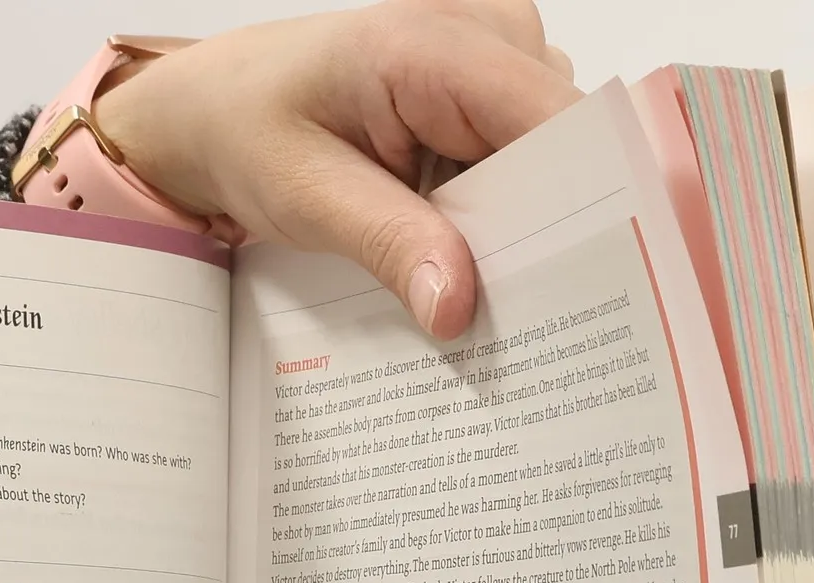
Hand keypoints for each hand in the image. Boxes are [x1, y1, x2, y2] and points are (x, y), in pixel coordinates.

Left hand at [94, 2, 579, 337]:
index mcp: (433, 44)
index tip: (596, 282)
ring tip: (493, 293)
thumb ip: (389, 246)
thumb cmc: (250, 131)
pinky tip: (474, 260)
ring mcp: (490, 60)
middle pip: (565, 141)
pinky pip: (523, 158)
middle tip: (535, 319)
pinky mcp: (484, 94)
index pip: (553, 120)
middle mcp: (480, 34)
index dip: (590, 198)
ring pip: (551, 156)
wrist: (217, 110)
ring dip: (526, 227)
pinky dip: (504, 214)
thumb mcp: (307, 197)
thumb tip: (458, 307)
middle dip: (555, 227)